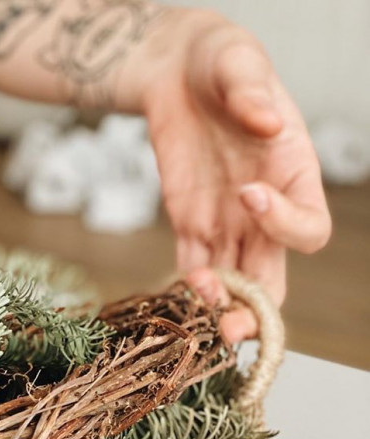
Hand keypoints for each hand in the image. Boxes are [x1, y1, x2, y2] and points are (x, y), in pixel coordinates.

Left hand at [138, 10, 330, 339]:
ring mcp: (226, 225)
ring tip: (196, 320)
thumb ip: (252, 90)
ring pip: (232, 285)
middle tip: (233, 329)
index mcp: (294, 177)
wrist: (180, 74)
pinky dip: (184, 293)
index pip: (309, 227)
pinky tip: (175, 303)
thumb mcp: (239, 63)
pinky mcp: (189, 227)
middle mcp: (265, 212)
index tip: (248, 195)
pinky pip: (191, 271)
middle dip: (256, 307)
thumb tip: (266, 122)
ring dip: (218, 310)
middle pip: (272, 277)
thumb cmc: (223, 64)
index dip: (284, 224)